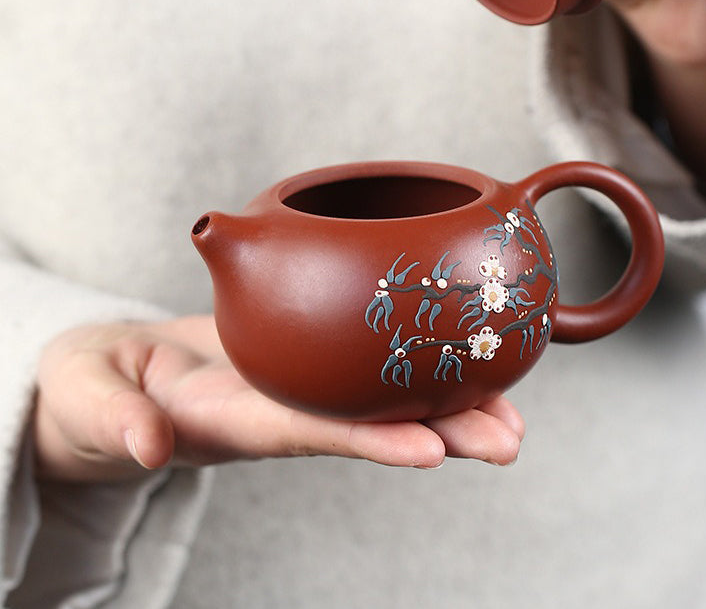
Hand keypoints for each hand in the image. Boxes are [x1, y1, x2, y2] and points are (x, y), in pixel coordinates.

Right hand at [34, 317, 523, 480]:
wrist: (116, 379)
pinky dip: (407, 361)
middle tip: (509, 440)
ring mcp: (287, 387)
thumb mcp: (91, 400)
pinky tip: (457, 359)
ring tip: (511, 414)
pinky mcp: (290, 361)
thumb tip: (145, 444)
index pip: (305, 431)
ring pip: (373, 396)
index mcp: (226, 419)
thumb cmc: (97, 391)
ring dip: (444, 405)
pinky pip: (355, 363)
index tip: (431, 450)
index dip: (368, 439)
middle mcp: (273, 409)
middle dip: (438, 432)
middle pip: (362, 423)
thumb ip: (112, 417)